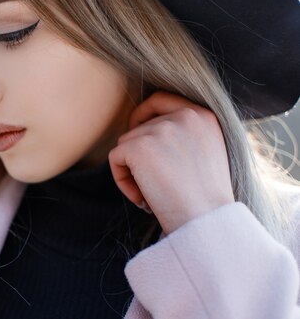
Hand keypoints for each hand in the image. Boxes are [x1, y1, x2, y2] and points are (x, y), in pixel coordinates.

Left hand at [108, 90, 234, 234]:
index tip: (138, 131)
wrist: (207, 223)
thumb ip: (183, 135)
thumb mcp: (206, 154)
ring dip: (134, 172)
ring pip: (126, 145)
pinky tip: (145, 198)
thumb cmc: (206, 201)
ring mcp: (160, 129)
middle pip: (139, 127)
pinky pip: (116, 159)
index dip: (143, 113)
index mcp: (204, 116)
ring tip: (157, 195)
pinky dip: (124, 181)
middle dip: (141, 157)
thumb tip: (143, 129)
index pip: (160, 99)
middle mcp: (184, 116)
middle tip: (159, 185)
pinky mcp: (139, 146)